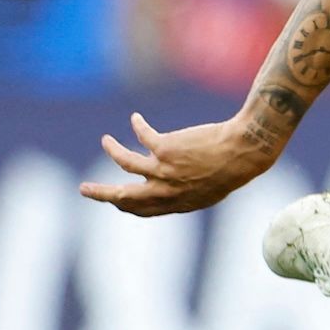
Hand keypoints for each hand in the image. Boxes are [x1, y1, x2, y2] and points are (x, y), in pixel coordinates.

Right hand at [78, 111, 277, 216]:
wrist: (245, 151)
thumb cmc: (233, 168)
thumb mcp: (210, 188)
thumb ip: (188, 192)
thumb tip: (175, 190)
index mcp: (177, 203)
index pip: (142, 210)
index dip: (124, 205)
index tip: (113, 200)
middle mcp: (167, 190)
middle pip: (124, 196)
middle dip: (101, 193)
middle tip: (84, 189)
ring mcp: (164, 170)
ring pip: (125, 163)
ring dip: (113, 151)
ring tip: (106, 140)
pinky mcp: (166, 148)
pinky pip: (142, 136)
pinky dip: (137, 126)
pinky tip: (136, 119)